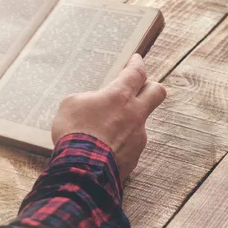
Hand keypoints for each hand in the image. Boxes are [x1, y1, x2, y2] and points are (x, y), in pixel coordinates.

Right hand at [51, 54, 166, 180]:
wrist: (81, 168)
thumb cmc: (74, 132)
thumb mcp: (70, 105)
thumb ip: (85, 98)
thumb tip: (91, 103)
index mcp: (119, 96)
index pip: (136, 73)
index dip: (137, 64)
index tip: (136, 59)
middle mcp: (135, 114)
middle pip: (157, 92)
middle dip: (150, 86)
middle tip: (139, 87)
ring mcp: (138, 137)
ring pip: (140, 122)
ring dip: (128, 121)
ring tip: (106, 128)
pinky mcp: (134, 157)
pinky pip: (130, 144)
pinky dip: (120, 143)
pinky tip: (104, 147)